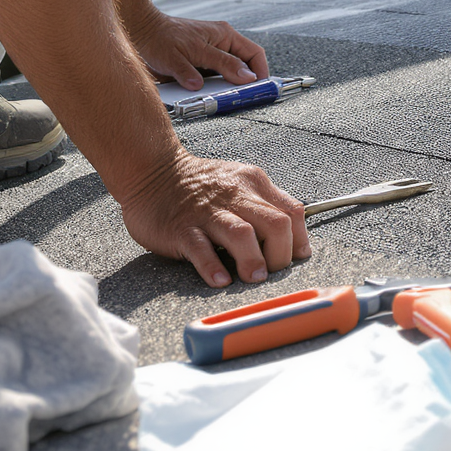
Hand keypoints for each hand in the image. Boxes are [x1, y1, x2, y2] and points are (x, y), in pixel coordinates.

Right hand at [119, 151, 310, 286]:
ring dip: (253, 260)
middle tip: (272, 273)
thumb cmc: (198, 185)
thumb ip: (264, 205)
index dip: (299, 240)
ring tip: (254, 278)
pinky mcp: (181, 228)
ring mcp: (207, 212)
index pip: (291, 212)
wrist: (151, 170)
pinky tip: (219, 280)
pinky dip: (212, 266)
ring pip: (242, 234)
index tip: (295, 259)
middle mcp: (234, 195)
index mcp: (253, 184)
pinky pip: (201, 248)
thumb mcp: (238, 183)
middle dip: (281, 255)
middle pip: (275, 224)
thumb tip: (291, 238)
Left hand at [126, 8, 268, 89]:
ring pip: (226, 79)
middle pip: (243, 69)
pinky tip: (204, 100)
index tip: (260, 90)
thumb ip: (218, 64)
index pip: (254, 54)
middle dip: (243, 86)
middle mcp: (220, 46)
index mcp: (224, 36)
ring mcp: (209, 58)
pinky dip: (210, 93)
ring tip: (222, 102)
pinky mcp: (197, 69)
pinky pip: (211, 83)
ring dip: (225, 91)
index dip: (261, 73)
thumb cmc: (160, 37)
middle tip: (242, 101)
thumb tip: (242, 79)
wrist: (137, 34)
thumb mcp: (191, 52)